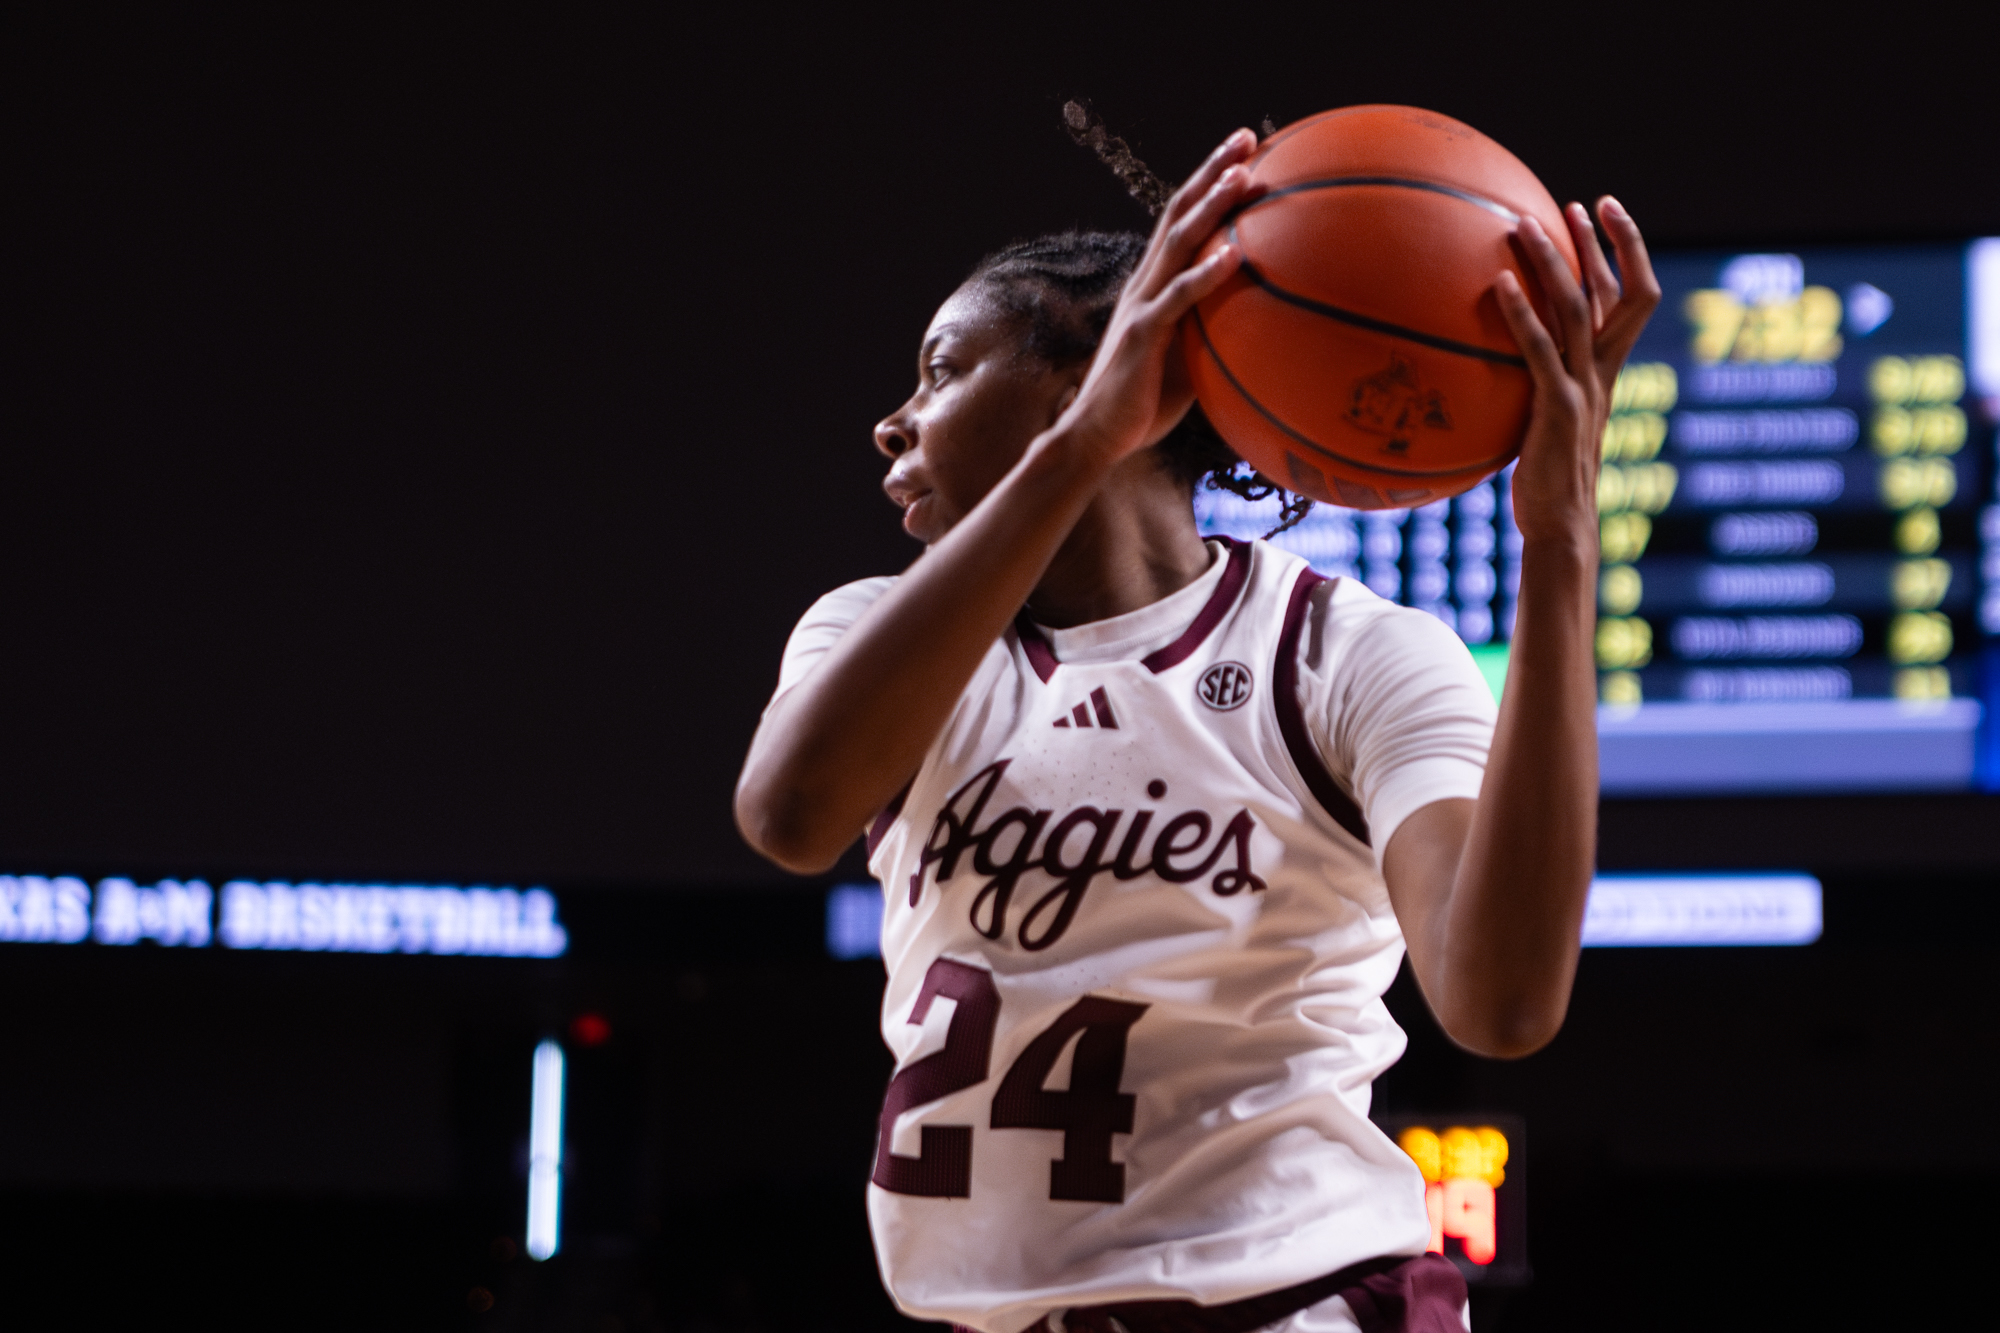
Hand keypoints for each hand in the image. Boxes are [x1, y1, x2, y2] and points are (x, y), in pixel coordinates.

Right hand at [1052, 129, 1258, 464]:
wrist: (1096, 436)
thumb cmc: (1145, 403)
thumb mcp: (1189, 359)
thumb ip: (1216, 332)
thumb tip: (1264, 327)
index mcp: (1155, 283)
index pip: (1182, 220)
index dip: (1209, 183)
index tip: (1244, 152)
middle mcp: (1146, 282)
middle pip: (1179, 212)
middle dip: (1212, 170)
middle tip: (1246, 137)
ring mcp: (1142, 304)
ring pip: (1178, 242)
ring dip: (1210, 206)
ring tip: (1241, 175)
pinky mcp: (1143, 334)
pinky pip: (1179, 298)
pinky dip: (1206, 274)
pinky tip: (1234, 255)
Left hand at [1495, 199, 1660, 546]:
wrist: (1561, 524)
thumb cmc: (1544, 477)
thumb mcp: (1545, 419)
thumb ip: (1536, 383)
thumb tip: (1494, 356)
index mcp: (1607, 370)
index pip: (1634, 297)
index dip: (1628, 252)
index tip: (1605, 212)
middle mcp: (1603, 372)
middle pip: (1619, 292)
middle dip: (1606, 243)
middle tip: (1581, 202)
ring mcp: (1583, 388)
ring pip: (1579, 308)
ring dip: (1554, 261)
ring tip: (1525, 223)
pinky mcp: (1557, 407)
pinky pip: (1539, 349)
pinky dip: (1522, 313)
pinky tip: (1498, 283)